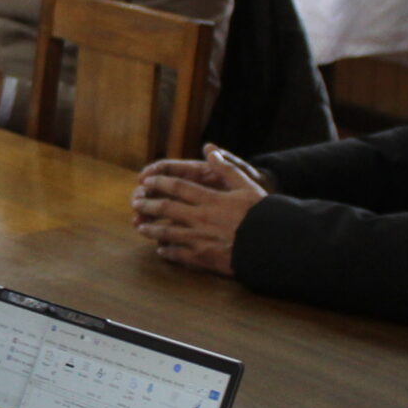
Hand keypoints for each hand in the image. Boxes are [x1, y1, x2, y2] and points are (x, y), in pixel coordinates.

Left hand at [131, 147, 268, 271]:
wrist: (272, 245)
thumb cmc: (262, 214)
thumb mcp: (247, 186)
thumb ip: (226, 168)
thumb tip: (210, 149)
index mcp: (210, 199)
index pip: (177, 188)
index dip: (159, 184)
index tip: (146, 182)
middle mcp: (200, 219)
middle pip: (166, 210)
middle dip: (148, 205)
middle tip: (135, 203)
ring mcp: (200, 240)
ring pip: (167, 234)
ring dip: (151, 230)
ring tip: (140, 227)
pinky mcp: (204, 258)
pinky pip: (179, 255)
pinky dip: (167, 252)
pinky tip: (160, 251)